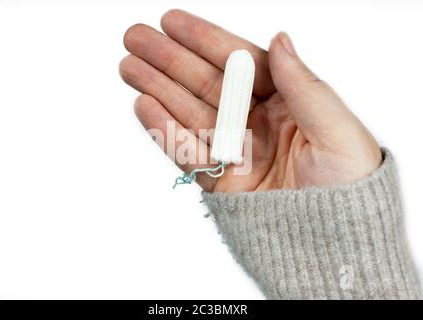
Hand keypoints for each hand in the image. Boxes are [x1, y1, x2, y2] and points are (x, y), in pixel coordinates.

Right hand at [120, 9, 381, 191]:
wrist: (333, 245)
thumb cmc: (349, 189)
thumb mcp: (337, 131)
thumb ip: (305, 86)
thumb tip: (281, 40)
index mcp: (287, 103)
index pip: (240, 64)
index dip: (205, 40)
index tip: (173, 22)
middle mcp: (257, 123)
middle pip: (206, 84)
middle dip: (169, 60)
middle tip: (136, 37)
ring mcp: (235, 151)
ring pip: (190, 114)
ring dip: (158, 89)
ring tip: (130, 68)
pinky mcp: (220, 181)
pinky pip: (187, 153)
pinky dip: (164, 131)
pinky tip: (144, 106)